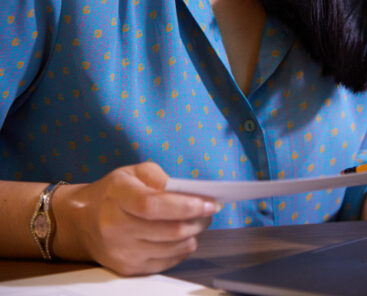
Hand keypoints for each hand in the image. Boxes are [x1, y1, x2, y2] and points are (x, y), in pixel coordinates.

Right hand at [54, 162, 218, 274]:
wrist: (81, 222)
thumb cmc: (113, 193)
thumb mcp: (133, 172)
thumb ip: (161, 178)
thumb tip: (190, 193)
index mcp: (118, 197)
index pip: (153, 206)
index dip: (186, 206)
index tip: (211, 203)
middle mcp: (116, 228)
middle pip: (170, 231)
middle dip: (199, 220)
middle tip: (210, 210)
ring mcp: (122, 252)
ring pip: (173, 248)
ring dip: (194, 234)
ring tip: (198, 221)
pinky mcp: (128, 268)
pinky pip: (167, 262)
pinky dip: (182, 249)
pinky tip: (183, 236)